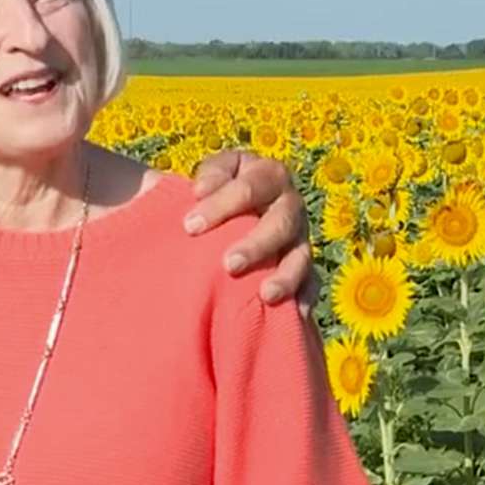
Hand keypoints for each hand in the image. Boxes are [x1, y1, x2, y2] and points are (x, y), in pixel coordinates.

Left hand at [184, 149, 317, 316]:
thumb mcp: (192, 182)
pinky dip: (304, 296)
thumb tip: (172, 187)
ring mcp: (299, 234)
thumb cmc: (200, 198)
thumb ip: (180, 182)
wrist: (217, 220)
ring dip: (285, 275)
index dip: (221, 204)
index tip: (189, 226)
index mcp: (262, 172)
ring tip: (265, 294)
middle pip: (281, 221)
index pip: (248, 186)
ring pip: (300, 254)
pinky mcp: (303, 264)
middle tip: (229, 264)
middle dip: (256, 244)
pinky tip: (295, 312)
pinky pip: (312, 281)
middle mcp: (287, 201)